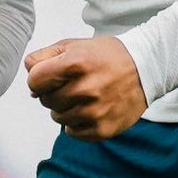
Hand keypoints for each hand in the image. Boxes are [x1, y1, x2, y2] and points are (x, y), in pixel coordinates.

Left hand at [25, 37, 147, 139]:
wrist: (147, 68)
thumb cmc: (105, 56)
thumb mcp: (74, 45)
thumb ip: (44, 58)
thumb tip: (30, 84)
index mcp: (76, 63)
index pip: (34, 81)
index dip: (38, 79)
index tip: (50, 76)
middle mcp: (86, 89)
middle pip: (45, 100)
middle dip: (52, 93)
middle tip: (71, 85)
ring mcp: (95, 112)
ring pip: (57, 117)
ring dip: (64, 108)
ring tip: (83, 96)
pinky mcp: (102, 129)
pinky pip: (72, 132)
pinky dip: (76, 123)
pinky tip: (90, 110)